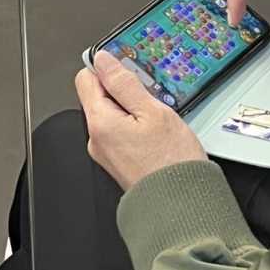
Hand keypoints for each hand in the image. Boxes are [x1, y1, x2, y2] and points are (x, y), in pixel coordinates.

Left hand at [76, 51, 206, 191]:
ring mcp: (106, 153)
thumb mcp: (153, 112)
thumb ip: (124, 83)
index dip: (107, 70)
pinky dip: (134, 129)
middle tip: (149, 100)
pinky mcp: (118, 164)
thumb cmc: (172, 165)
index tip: (128, 72)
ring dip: (130, 111)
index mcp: (100, 122)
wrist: (183, 209)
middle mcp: (96, 139)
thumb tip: (103, 60)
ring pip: (111, 116)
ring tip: (156, 122)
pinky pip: (120, 135)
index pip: (86, 78)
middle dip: (122, 92)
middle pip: (98, 97)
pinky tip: (155, 137)